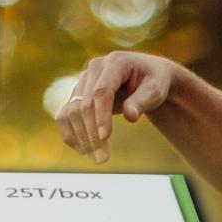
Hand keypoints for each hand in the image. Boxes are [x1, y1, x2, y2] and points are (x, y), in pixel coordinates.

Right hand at [55, 51, 195, 163]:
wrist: (147, 76)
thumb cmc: (154, 82)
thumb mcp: (156, 90)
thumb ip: (143, 101)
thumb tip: (130, 116)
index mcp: (115, 62)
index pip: (101, 91)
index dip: (101, 115)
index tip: (104, 137)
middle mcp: (94, 68)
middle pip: (85, 104)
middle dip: (91, 133)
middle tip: (102, 159)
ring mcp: (83, 80)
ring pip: (72, 111)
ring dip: (80, 137)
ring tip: (96, 158)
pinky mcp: (78, 94)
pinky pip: (65, 114)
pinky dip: (70, 133)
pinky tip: (82, 150)